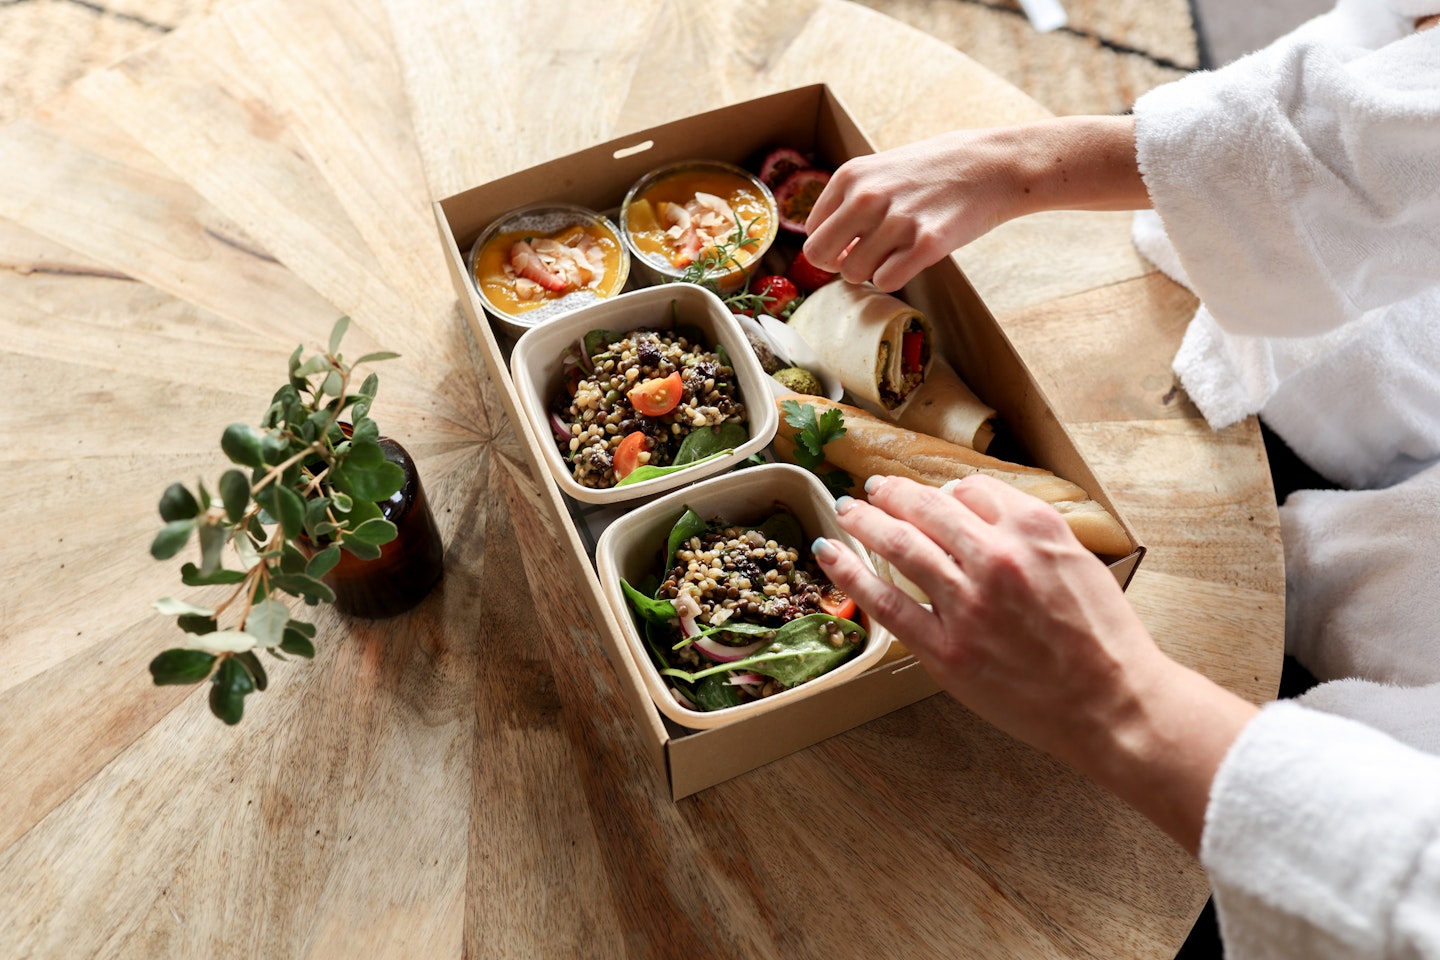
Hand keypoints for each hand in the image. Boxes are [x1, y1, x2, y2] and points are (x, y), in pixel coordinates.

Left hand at [802, 116, 1148, 292]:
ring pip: (853, 274)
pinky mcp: (927, 243)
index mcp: (850, 176)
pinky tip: (913, 259)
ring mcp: (897, 220)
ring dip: (872, 272)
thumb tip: (828, 248)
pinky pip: (885, 282)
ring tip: (898, 253)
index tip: (855, 245)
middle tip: (868, 259)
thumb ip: (850, 201)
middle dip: (840, 265)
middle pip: (820, 257)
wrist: (995, 164)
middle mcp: (867, 196)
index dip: (833, 246)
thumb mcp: (882, 169)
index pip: (813, 232)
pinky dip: (895, 278)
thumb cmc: (937, 170)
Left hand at [812, 474, 1256, 853]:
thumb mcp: (1079, 560)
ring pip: (900, 546)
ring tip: (847, 509)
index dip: (945, 490)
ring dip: (866, 520)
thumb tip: (980, 507)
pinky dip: (852, 573)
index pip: (971, 489)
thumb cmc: (1103, 638)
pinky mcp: (946, 649)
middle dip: (894, 493)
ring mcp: (966, 604)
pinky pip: (886, 602)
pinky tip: (831, 554)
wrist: (1113, 703)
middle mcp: (995, 557)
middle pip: (927, 508)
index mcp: (1033, 529)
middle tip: (874, 488)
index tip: (930, 494)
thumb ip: (1030, 531)